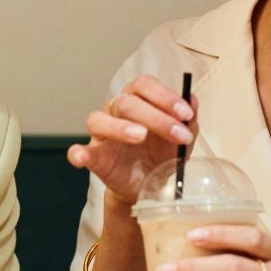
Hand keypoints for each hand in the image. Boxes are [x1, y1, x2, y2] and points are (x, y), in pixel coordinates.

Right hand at [66, 75, 195, 204]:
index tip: (186, 114)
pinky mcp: (95, 157)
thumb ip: (188, 119)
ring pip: (99, 120)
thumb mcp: (183, 137)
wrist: (152, 184)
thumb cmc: (163, 153)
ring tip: (140, 137)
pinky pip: (79, 151)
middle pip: (127, 102)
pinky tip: (81, 156)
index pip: (145, 85)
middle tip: (177, 134)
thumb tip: (192, 100)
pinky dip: (77, 153)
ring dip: (120, 127)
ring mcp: (102, 134)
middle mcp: (116, 111)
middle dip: (156, 117)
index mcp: (138, 99)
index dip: (165, 96)